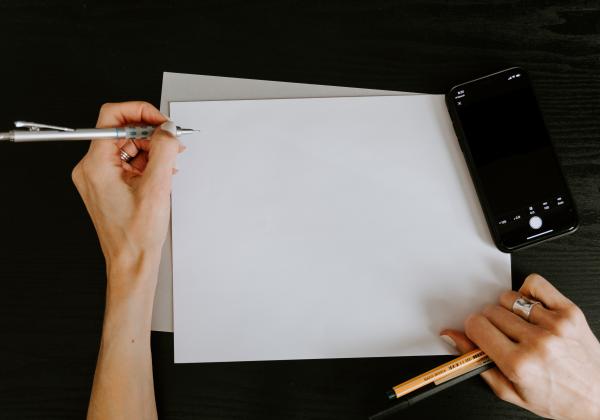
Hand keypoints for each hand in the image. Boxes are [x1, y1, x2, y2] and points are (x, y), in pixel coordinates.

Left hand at [72, 101, 183, 292]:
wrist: (131, 261)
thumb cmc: (135, 236)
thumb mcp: (156, 187)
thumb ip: (163, 150)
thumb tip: (167, 129)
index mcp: (96, 165)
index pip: (112, 117)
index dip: (140, 112)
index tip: (160, 121)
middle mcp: (91, 168)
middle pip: (121, 131)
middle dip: (151, 134)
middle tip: (173, 142)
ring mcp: (98, 177)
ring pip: (127, 146)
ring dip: (152, 149)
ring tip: (171, 161)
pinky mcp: (107, 184)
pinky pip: (128, 161)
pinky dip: (147, 162)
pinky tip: (162, 172)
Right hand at [442, 274, 599, 419]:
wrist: (597, 398)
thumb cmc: (557, 398)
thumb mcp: (509, 390)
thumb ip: (475, 361)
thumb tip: (453, 336)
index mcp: (519, 364)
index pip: (476, 326)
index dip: (473, 329)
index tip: (478, 334)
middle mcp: (537, 343)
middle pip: (490, 311)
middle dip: (490, 322)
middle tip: (502, 336)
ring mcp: (555, 325)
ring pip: (508, 298)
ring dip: (507, 309)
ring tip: (520, 326)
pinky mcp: (569, 312)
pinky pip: (535, 284)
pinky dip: (527, 292)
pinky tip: (531, 309)